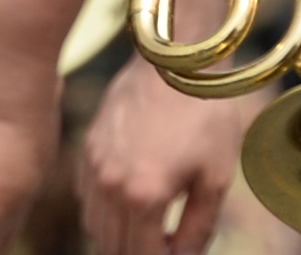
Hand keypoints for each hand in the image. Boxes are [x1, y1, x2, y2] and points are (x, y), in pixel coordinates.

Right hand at [77, 58, 255, 254]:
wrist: (172, 64)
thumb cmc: (204, 120)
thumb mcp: (215, 179)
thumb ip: (198, 228)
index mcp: (144, 196)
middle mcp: (110, 185)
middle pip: (113, 246)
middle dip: (137, 254)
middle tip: (163, 246)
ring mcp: (93, 166)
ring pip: (94, 225)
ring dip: (118, 237)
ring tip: (147, 231)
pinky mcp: (86, 148)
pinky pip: (85, 197)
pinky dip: (103, 210)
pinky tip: (128, 202)